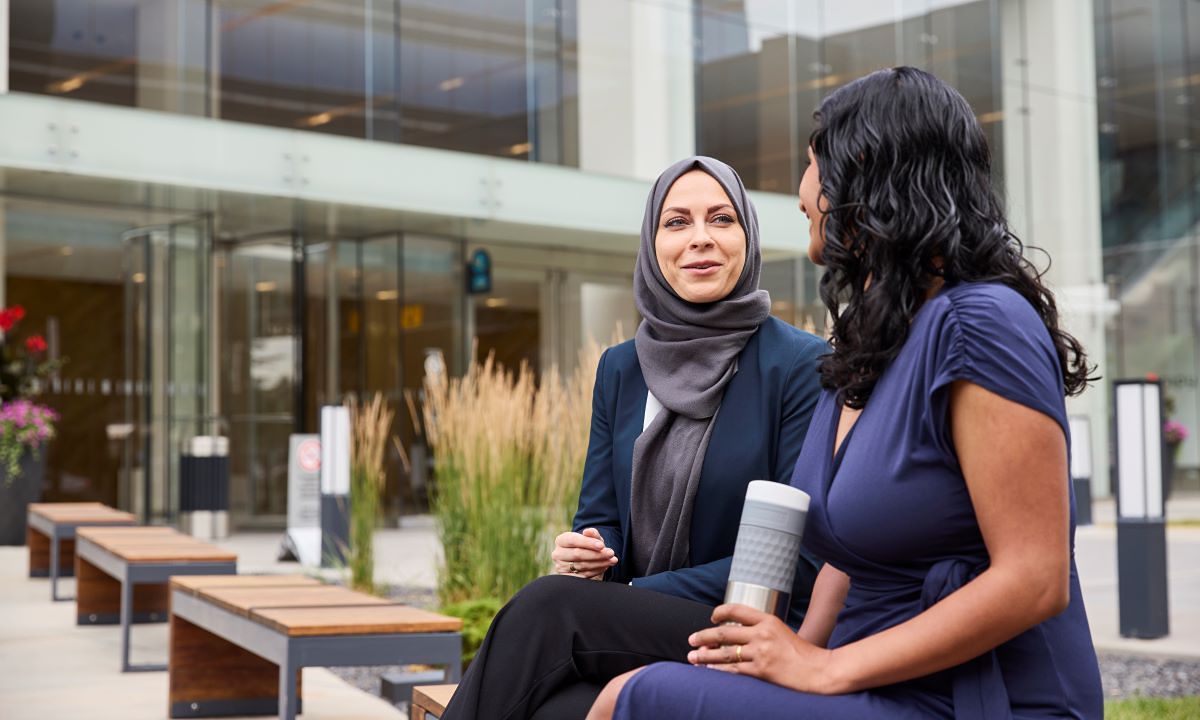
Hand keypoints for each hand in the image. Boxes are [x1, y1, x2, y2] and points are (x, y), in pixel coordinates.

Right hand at [552, 528, 617, 579]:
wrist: (585, 559)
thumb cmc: (588, 546)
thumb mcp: (592, 538)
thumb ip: (592, 534)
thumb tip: (589, 531)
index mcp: (561, 540)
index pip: (573, 540)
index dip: (588, 543)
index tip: (602, 545)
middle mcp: (558, 554)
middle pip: (577, 554)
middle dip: (596, 554)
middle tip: (610, 553)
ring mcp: (561, 567)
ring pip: (582, 566)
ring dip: (599, 563)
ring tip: (612, 560)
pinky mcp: (567, 578)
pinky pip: (584, 576)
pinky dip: (596, 571)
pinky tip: (605, 567)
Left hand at [686, 604, 842, 693]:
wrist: (820, 671)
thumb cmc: (803, 654)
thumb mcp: (783, 632)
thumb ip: (762, 631)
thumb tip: (736, 636)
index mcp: (768, 620)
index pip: (736, 610)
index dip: (720, 612)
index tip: (711, 618)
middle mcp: (762, 633)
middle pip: (724, 633)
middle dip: (703, 637)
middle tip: (691, 640)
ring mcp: (761, 652)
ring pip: (725, 653)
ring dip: (705, 656)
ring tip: (693, 657)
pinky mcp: (761, 670)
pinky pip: (734, 670)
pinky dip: (718, 671)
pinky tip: (709, 671)